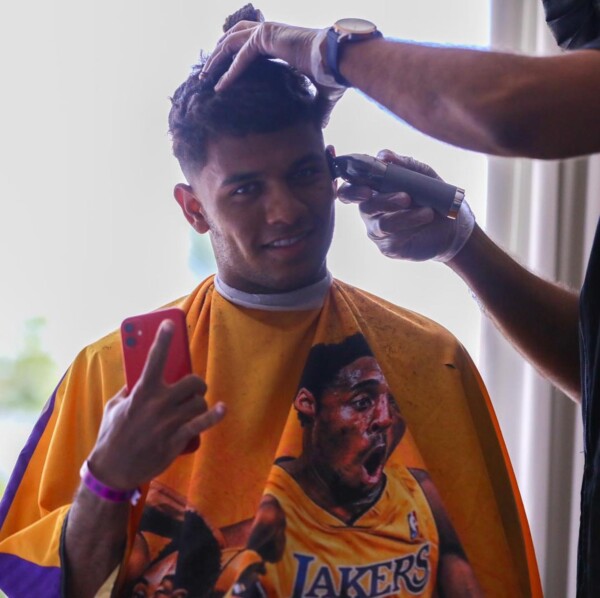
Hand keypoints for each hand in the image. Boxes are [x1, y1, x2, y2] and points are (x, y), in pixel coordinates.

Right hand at [88, 320, 225, 490]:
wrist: (113, 470)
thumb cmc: (112, 435)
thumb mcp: (114, 406)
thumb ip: (129, 389)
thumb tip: (140, 375)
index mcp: (141, 392)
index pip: (154, 359)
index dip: (163, 339)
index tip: (169, 324)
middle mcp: (157, 404)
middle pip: (191, 382)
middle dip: (196, 383)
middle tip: (192, 389)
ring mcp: (168, 423)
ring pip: (198, 402)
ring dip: (199, 403)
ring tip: (194, 407)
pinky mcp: (176, 440)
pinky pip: (201, 424)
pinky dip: (214, 415)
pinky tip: (222, 408)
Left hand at [202, 20, 344, 123]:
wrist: (338, 61)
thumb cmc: (332, 74)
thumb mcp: (322, 94)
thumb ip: (318, 107)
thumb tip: (321, 125)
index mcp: (278, 42)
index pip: (248, 46)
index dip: (233, 59)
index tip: (221, 75)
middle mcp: (270, 33)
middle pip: (234, 40)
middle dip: (217, 55)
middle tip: (205, 74)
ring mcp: (267, 32)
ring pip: (231, 43)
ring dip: (216, 60)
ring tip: (204, 78)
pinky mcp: (266, 37)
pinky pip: (240, 56)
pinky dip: (229, 71)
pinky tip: (219, 86)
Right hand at [337, 150, 474, 261]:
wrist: (451, 225)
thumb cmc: (430, 197)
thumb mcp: (422, 175)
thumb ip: (403, 165)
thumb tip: (383, 155)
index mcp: (372, 190)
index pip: (350, 187)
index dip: (351, 186)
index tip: (367, 186)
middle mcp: (370, 210)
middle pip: (364, 206)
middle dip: (382, 201)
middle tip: (404, 197)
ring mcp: (377, 230)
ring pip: (382, 223)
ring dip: (405, 215)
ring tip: (427, 211)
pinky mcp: (388, 247)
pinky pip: (394, 237)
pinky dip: (412, 224)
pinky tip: (427, 217)